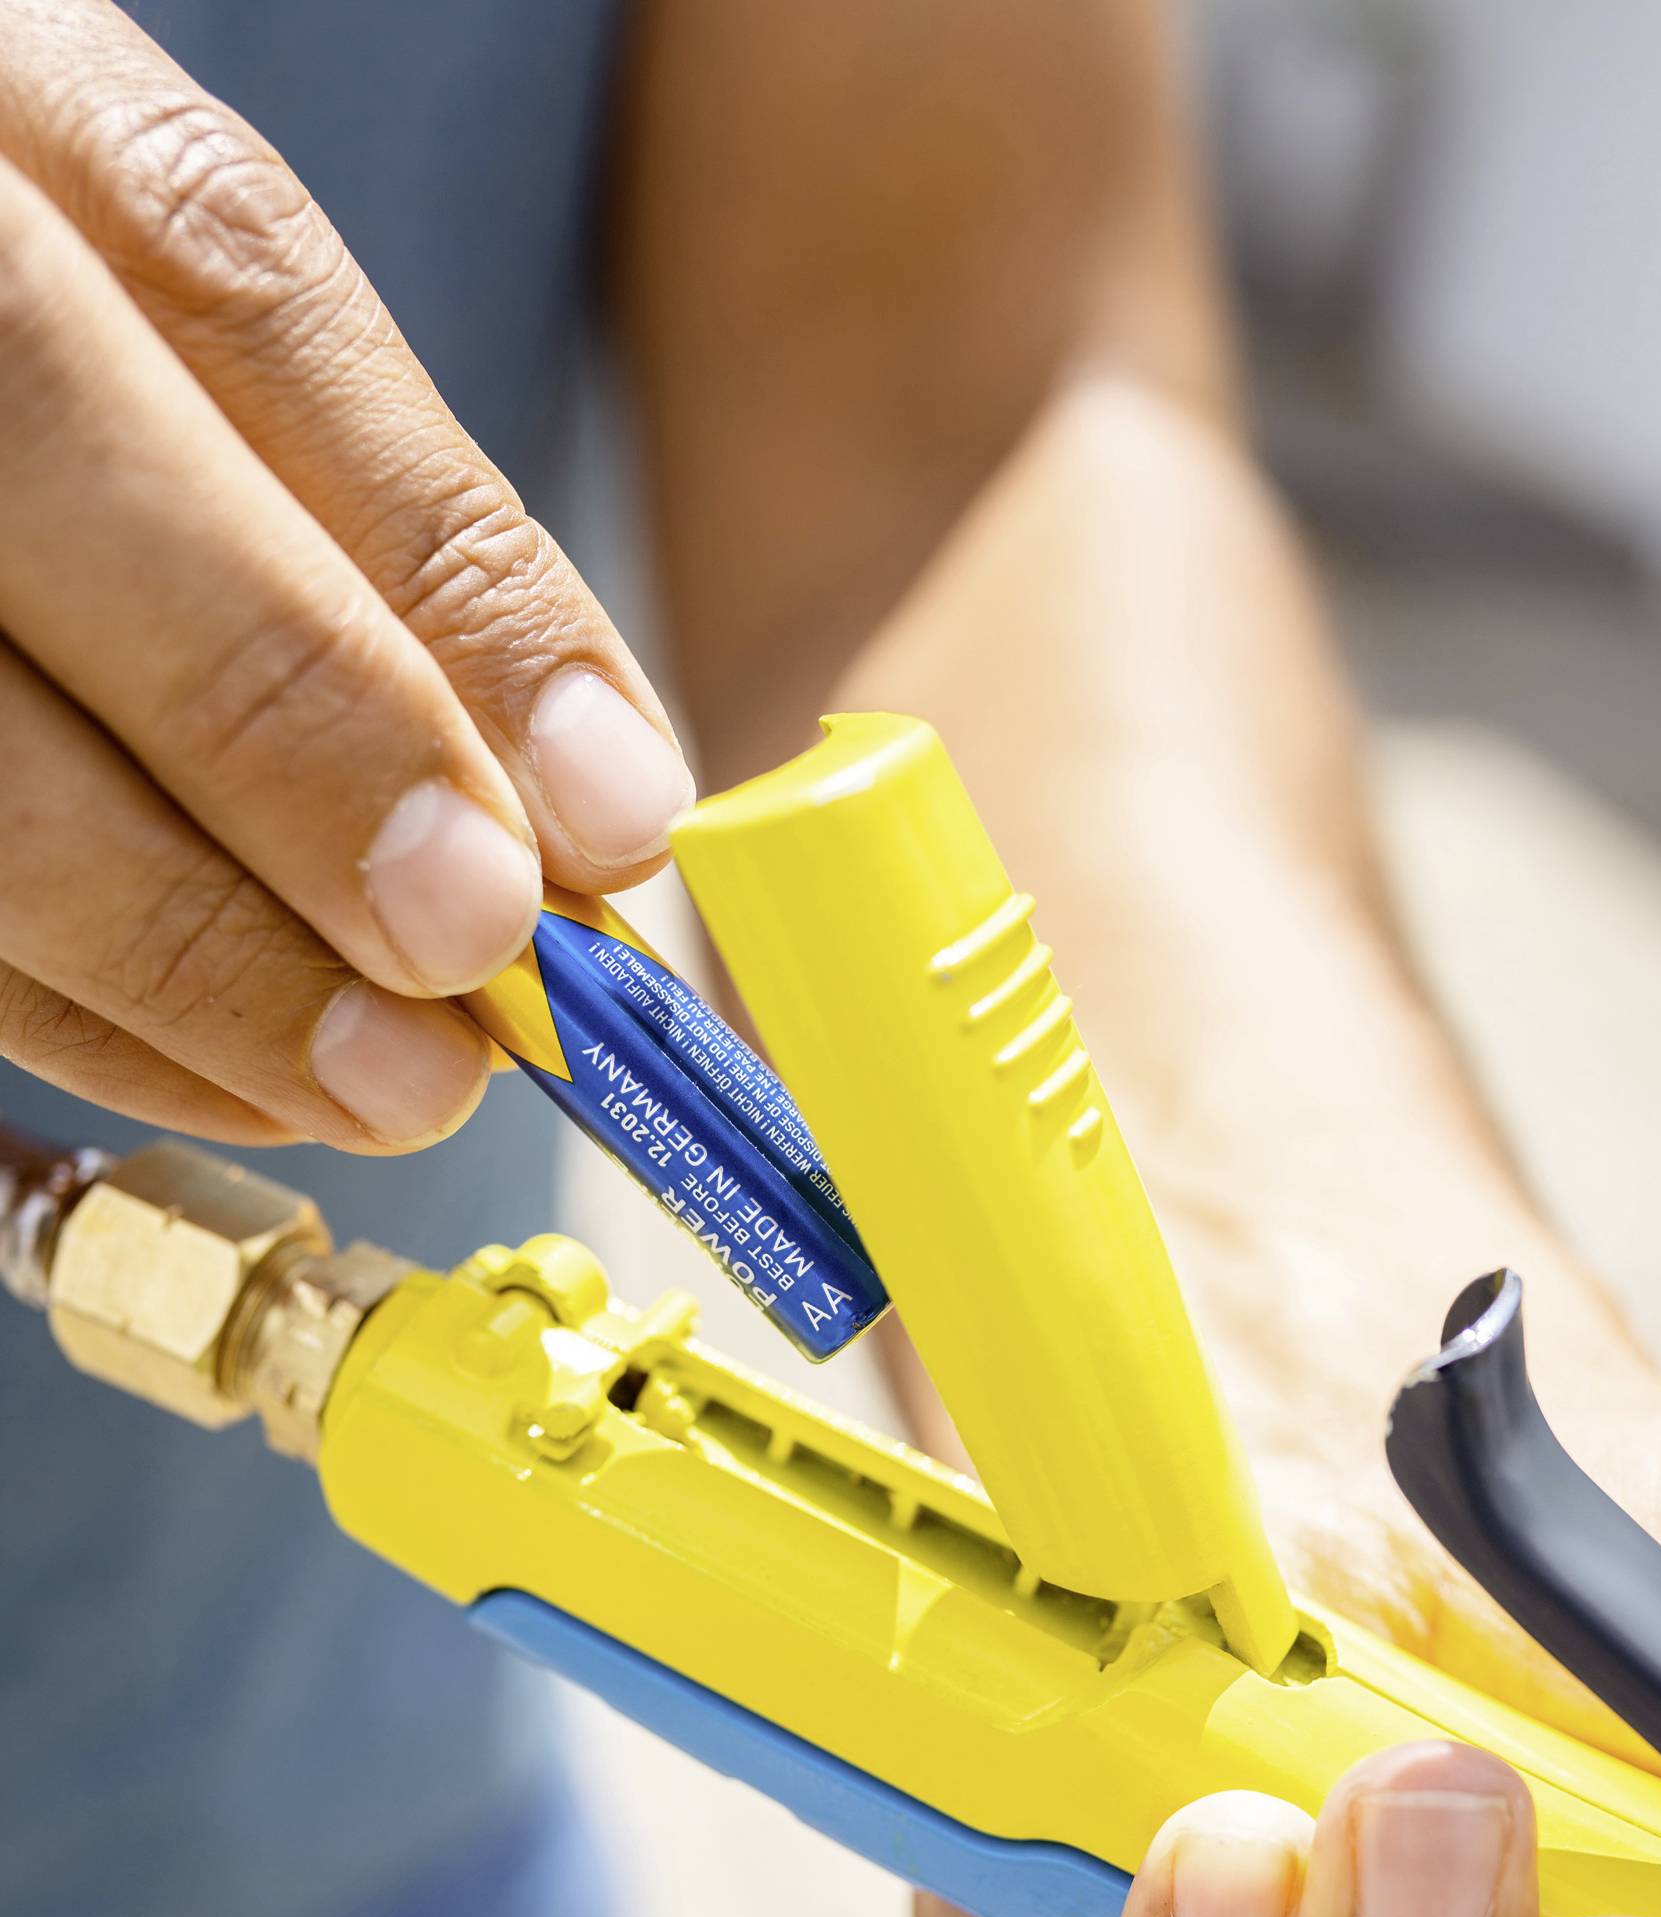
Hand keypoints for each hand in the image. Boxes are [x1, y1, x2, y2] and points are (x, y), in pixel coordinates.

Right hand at [0, 0, 692, 1149]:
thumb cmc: (65, 352)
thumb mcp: (196, 337)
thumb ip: (372, 518)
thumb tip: (593, 810)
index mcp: (6, 101)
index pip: (230, 289)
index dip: (439, 573)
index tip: (611, 812)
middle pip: (51, 494)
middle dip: (294, 754)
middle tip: (478, 956)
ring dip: (192, 951)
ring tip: (396, 1081)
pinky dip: (86, 1012)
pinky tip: (246, 1074)